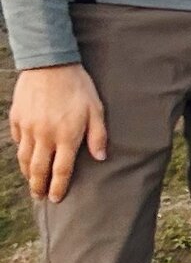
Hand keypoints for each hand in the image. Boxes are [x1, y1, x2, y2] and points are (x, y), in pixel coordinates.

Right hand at [10, 63, 107, 201]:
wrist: (50, 64)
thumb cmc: (78, 86)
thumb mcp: (96, 109)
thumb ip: (98, 135)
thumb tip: (101, 158)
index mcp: (66, 137)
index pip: (62, 171)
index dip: (59, 187)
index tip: (56, 199)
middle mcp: (44, 137)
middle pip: (39, 170)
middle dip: (39, 187)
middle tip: (40, 197)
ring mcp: (28, 128)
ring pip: (25, 158)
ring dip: (28, 173)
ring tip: (32, 181)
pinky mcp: (17, 118)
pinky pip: (17, 141)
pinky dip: (21, 151)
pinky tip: (25, 155)